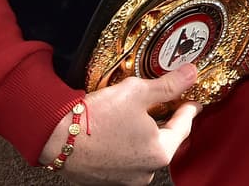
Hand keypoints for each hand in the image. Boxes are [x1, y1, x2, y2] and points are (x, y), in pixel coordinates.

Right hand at [40, 64, 201, 184]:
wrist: (56, 137)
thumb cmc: (96, 118)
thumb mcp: (137, 92)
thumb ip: (169, 84)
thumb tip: (191, 73)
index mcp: (160, 152)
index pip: (184, 125)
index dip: (189, 107)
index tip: (192, 99)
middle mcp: (146, 171)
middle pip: (166, 139)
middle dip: (166, 119)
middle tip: (166, 101)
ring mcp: (126, 178)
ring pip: (145, 149)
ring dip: (146, 131)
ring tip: (140, 111)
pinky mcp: (108, 178)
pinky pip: (127, 157)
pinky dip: (128, 142)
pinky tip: (120, 127)